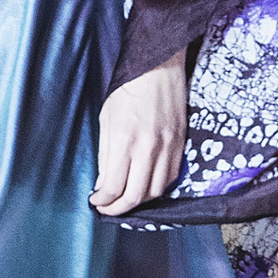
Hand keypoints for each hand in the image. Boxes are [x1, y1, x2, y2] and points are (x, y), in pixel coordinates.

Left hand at [90, 53, 186, 216]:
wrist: (159, 69)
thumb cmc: (128, 90)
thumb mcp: (106, 120)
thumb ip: (105, 155)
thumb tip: (104, 184)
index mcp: (124, 140)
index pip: (114, 187)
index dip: (103, 202)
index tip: (96, 202)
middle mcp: (148, 148)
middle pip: (135, 196)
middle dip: (118, 209)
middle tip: (108, 208)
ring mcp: (168, 148)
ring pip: (156, 192)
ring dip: (139, 201)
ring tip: (126, 199)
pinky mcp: (180, 145)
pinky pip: (171, 178)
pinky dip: (157, 188)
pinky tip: (146, 186)